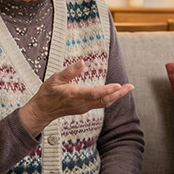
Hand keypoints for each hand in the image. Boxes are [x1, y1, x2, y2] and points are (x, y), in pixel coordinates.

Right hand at [19, 60, 133, 136]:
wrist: (42, 111)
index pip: (93, 93)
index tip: (118, 85)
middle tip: (130, 86)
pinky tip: (115, 93)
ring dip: (117, 96)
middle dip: (119, 93)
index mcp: (74, 95)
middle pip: (104, 100)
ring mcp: (83, 107)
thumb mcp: (55, 79)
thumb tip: (82, 62)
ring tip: (128, 88)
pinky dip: (110, 98)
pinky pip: (100, 104)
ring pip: (104, 103)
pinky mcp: (84, 109)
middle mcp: (81, 103)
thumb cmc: (47, 94)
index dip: (107, 90)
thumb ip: (69, 71)